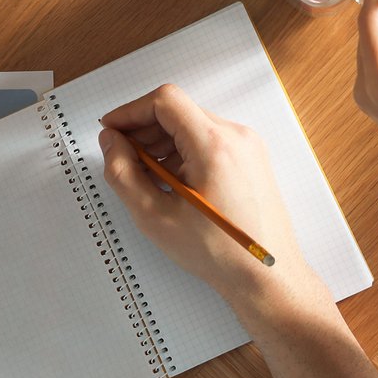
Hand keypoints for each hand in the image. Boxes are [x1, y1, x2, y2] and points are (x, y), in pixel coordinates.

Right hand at [98, 84, 329, 328]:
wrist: (266, 276)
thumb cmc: (220, 253)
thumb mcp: (155, 216)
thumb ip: (123, 173)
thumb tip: (111, 142)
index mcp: (214, 145)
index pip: (165, 101)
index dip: (131, 111)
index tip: (112, 129)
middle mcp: (236, 137)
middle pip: (178, 111)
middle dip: (144, 129)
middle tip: (122, 156)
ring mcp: (247, 146)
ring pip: (192, 125)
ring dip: (162, 142)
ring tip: (146, 177)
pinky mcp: (250, 158)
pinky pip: (209, 140)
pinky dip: (184, 152)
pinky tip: (171, 182)